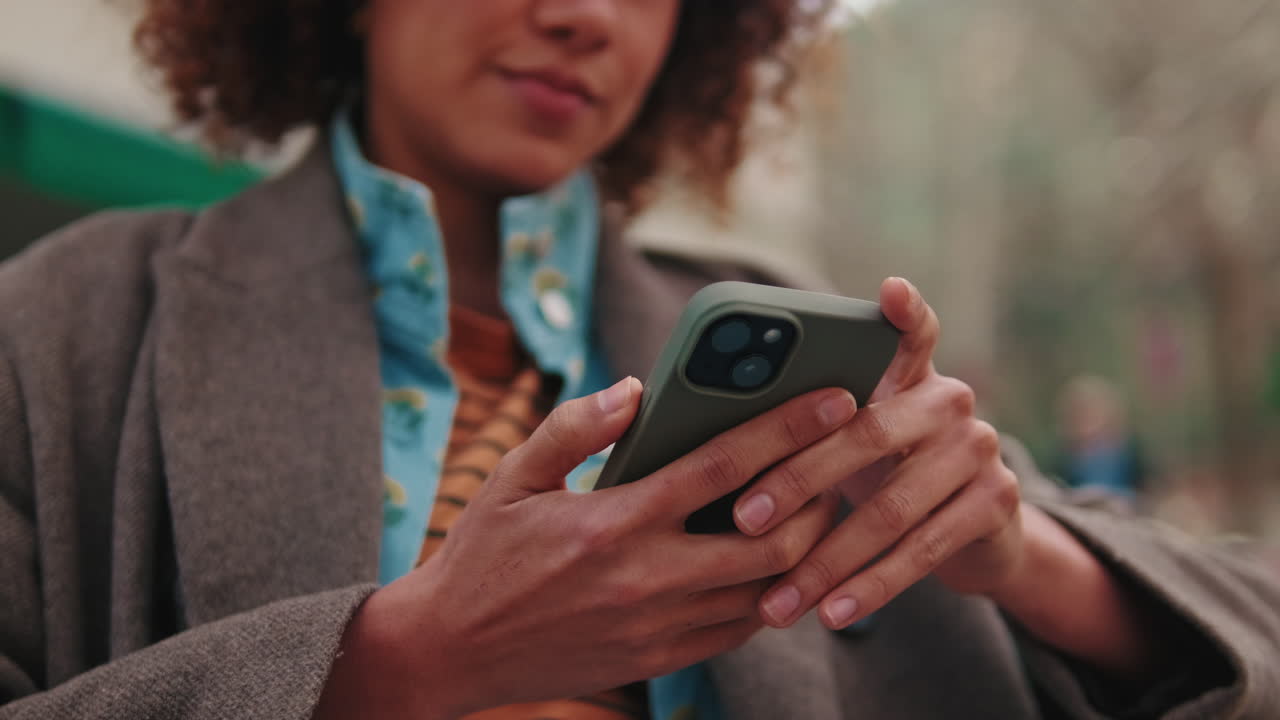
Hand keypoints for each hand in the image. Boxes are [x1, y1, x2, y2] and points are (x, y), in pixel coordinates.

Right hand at [318, 377, 850, 718]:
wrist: (450, 649)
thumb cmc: (483, 554)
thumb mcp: (513, 477)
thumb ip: (573, 426)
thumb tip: (634, 390)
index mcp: (614, 520)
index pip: (724, 466)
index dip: (788, 427)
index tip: (835, 399)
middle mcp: (646, 577)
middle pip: (772, 539)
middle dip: (819, 498)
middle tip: (830, 467)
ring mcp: (657, 627)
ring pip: (767, 592)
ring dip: (802, 550)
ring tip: (810, 511)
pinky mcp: (658, 660)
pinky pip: (738, 629)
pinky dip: (767, 594)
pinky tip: (766, 564)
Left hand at [730, 277, 1023, 629]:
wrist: (971, 533)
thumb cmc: (880, 473)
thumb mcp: (850, 440)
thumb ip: (807, 424)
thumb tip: (714, 437)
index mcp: (908, 374)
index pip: (912, 330)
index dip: (904, 312)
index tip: (890, 290)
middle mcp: (950, 400)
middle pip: (867, 434)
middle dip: (798, 480)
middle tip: (743, 519)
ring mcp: (980, 449)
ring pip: (891, 508)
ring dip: (826, 561)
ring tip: (777, 599)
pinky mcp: (996, 502)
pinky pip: (923, 550)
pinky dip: (871, 587)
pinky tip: (831, 613)